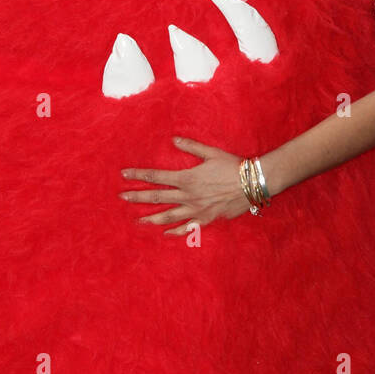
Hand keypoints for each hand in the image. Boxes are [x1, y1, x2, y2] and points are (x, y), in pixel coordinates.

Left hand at [120, 137, 254, 235]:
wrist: (253, 183)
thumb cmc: (232, 165)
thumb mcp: (211, 152)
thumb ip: (191, 147)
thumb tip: (174, 140)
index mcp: (187, 178)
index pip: (157, 176)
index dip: (139, 175)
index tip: (124, 174)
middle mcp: (188, 195)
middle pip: (158, 197)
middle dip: (138, 197)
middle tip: (122, 197)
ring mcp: (197, 209)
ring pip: (168, 216)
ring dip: (151, 218)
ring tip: (138, 220)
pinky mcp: (207, 219)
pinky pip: (188, 228)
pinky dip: (175, 231)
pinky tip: (165, 233)